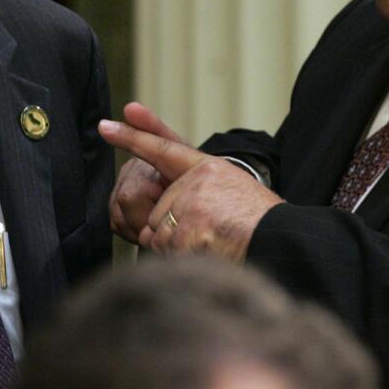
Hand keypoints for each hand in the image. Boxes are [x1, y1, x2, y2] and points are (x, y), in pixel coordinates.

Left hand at [99, 106, 282, 260]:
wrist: (283, 241)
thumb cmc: (257, 225)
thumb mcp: (230, 194)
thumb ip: (191, 198)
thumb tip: (148, 229)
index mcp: (206, 167)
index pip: (162, 148)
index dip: (132, 136)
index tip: (106, 126)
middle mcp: (196, 179)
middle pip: (156, 215)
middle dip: (172, 234)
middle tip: (211, 235)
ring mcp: (192, 202)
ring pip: (159, 237)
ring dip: (179, 250)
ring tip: (215, 244)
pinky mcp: (192, 227)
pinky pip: (169, 253)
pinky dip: (185, 262)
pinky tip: (212, 254)